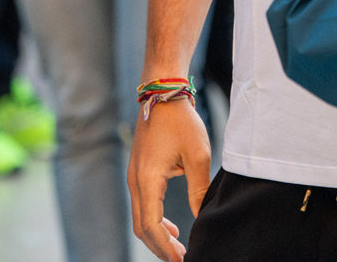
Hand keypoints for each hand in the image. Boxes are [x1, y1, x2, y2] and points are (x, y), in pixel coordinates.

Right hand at [127, 96, 211, 261]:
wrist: (162, 93)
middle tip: (183, 259)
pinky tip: (173, 228)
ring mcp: (134, 176)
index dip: (166, 248)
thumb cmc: (181, 121)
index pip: (152, 226)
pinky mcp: (138, 172)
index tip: (183, 260)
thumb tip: (202, 217)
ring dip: (158, 236)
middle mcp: (135, 181)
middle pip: (142, 227)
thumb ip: (199, 190)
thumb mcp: (197, 156)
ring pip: (140, 218)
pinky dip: (155, 221)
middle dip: (161, 248)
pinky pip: (142, 205)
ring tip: (179, 248)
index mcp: (147, 179)